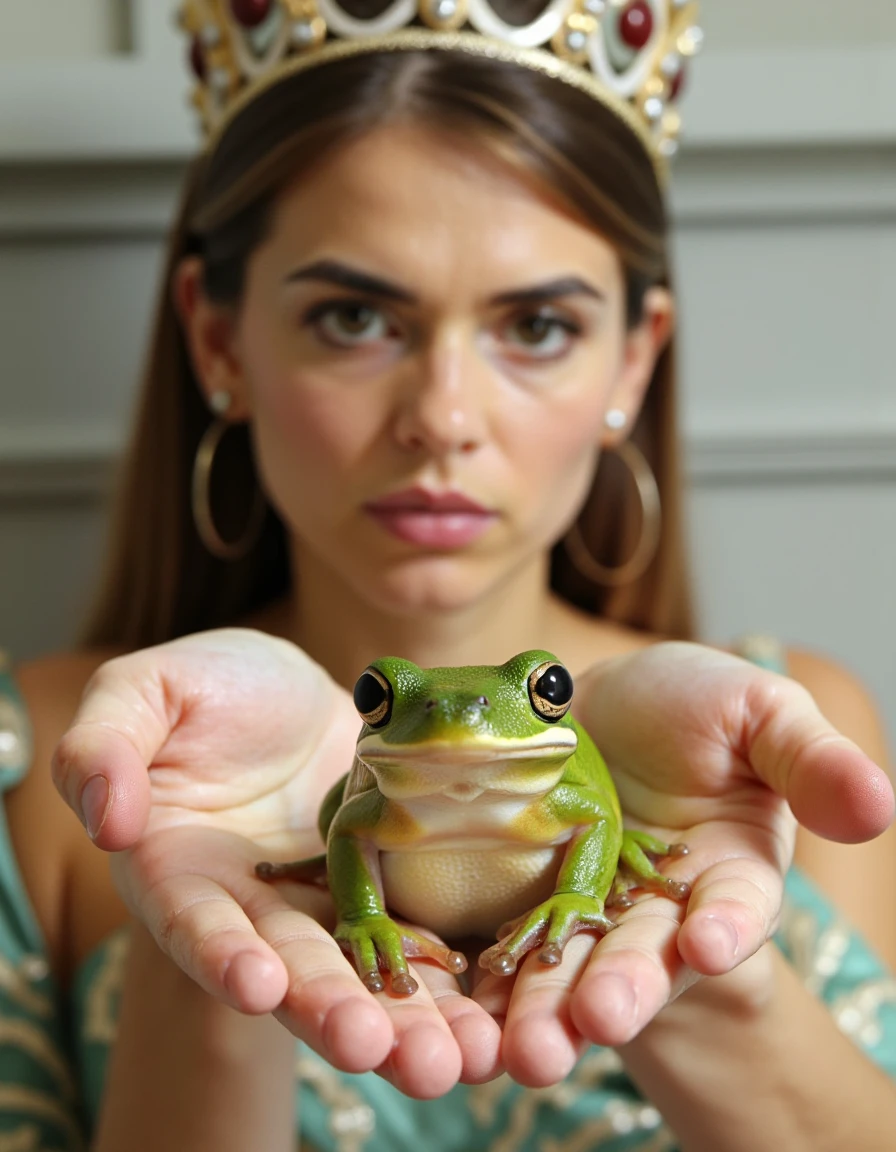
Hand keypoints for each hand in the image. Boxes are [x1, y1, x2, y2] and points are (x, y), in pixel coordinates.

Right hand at [52, 629, 500, 1096]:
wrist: (293, 691)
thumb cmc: (208, 685)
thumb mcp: (144, 691)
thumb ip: (104, 745)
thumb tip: (108, 819)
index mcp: (179, 869)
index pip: (192, 919)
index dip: (218, 951)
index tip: (258, 983)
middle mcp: (250, 909)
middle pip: (288, 967)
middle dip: (328, 1009)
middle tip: (374, 1047)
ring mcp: (322, 906)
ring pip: (359, 972)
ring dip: (400, 1021)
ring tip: (449, 1059)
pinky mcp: (383, 892)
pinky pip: (413, 938)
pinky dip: (446, 980)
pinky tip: (487, 1021)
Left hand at [478, 642, 893, 1085]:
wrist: (597, 705)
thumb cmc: (692, 706)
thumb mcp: (758, 713)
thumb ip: (810, 760)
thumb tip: (878, 804)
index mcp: (730, 871)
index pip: (735, 908)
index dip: (725, 925)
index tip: (709, 942)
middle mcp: (662, 909)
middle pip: (646, 956)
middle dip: (624, 988)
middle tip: (596, 1020)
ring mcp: (591, 911)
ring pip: (573, 966)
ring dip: (552, 1007)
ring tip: (529, 1047)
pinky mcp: (528, 903)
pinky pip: (509, 942)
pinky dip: (494, 975)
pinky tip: (472, 1004)